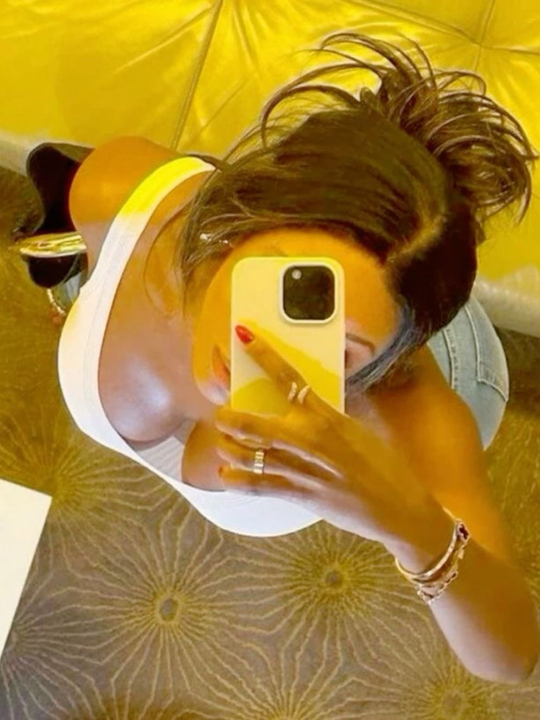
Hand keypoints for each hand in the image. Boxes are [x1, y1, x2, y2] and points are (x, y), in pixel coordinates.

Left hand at [214, 325, 440, 545]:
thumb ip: (328, 415)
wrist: (398, 508)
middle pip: (251, 421)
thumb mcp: (357, 429)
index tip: (243, 336)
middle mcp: (308, 439)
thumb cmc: (384, 466)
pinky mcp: (298, 494)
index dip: (263, 355)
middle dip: (227, 415)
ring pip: (246, 454)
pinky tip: (226, 475)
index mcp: (326, 416)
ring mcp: (300, 468)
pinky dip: (235, 480)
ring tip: (224, 443)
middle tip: (221, 412)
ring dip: (228, 447)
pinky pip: (256, 486)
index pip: (288, 378)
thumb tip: (306, 405)